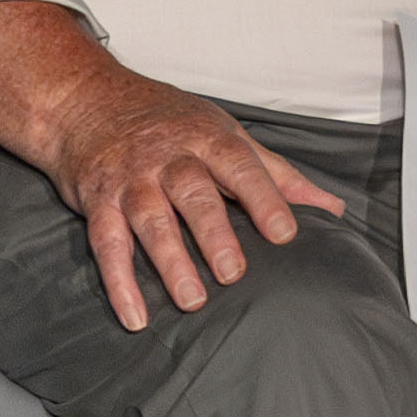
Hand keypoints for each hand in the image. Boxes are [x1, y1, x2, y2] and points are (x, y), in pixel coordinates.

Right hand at [36, 65, 347, 331]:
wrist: (86, 100)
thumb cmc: (169, 121)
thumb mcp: (226, 134)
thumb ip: (277, 174)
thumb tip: (330, 208)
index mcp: (208, 139)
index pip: (242, 167)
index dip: (265, 198)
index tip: (286, 233)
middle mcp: (168, 158)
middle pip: (194, 195)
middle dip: (215, 234)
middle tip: (235, 273)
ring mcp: (130, 180)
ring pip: (151, 221)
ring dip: (171, 262)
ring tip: (192, 301)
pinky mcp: (97, 202)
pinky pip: (106, 243)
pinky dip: (119, 282)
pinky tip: (135, 315)